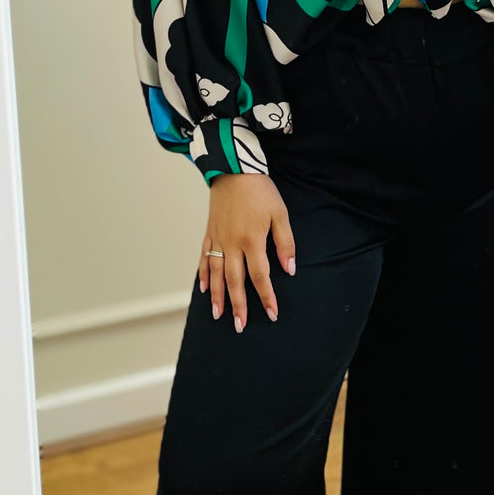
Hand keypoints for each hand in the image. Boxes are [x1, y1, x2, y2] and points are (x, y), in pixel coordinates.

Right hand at [199, 174, 296, 332]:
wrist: (233, 169)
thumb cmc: (260, 190)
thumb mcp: (280, 213)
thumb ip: (285, 243)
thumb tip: (289, 268)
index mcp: (252, 240)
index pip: (260, 276)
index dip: (266, 296)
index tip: (272, 313)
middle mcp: (232, 244)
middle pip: (235, 281)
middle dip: (238, 305)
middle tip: (240, 325)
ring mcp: (218, 240)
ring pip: (217, 274)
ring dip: (218, 297)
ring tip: (219, 315)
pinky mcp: (209, 233)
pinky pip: (204, 259)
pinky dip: (204, 275)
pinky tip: (204, 290)